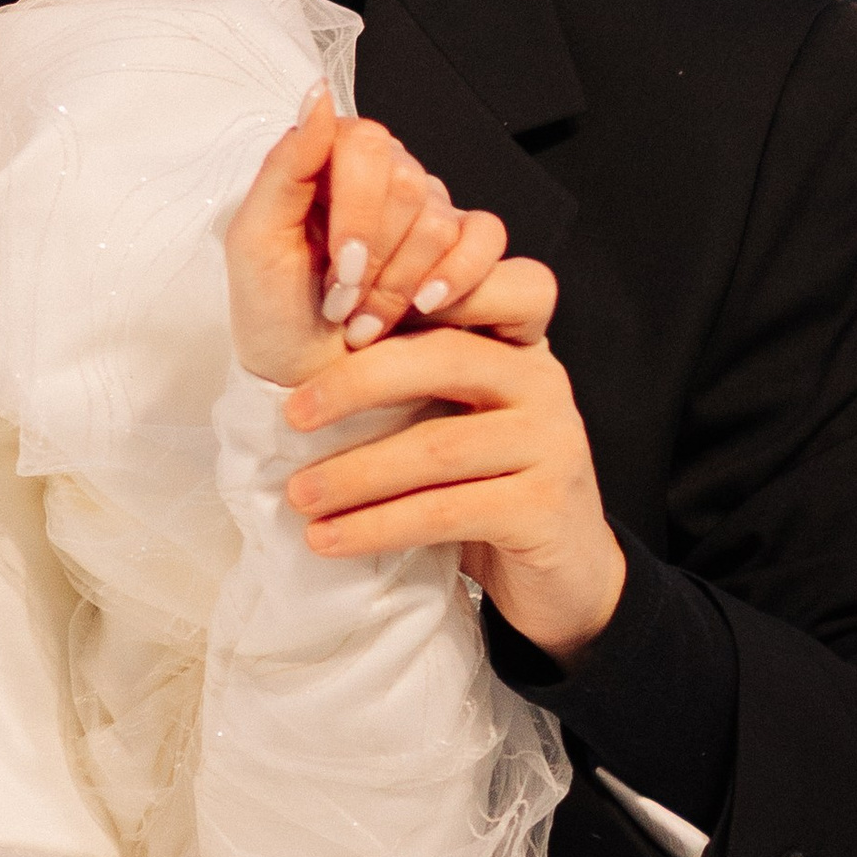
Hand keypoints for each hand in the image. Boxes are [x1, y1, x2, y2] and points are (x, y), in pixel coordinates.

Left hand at [225, 88, 512, 385]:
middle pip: (409, 184)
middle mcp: (384, 172)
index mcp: (329, 157)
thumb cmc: (273, 311)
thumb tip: (318, 94)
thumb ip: (285, 164)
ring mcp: (427, 207)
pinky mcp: (461, 246)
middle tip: (341, 305)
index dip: (358, 212)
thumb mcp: (256, 241)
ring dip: (400, 285)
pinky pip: (487, 236)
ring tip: (363, 322)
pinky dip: (459, 277)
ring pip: (441, 221)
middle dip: (375, 261)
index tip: (339, 270)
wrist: (306, 378)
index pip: (365, 143)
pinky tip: (425, 306)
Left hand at [280, 297, 627, 663]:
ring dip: (354, 473)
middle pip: (444, 357)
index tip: (330, 319)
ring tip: (298, 495)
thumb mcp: (460, 413)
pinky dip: (377, 526)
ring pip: (436, 447)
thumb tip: (299, 356)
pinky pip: (445, 512)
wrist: (563, 572)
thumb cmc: (489, 482)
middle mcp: (541, 381)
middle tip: (292, 413)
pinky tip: (329, 539)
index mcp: (514, 343)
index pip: (468, 284)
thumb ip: (415, 372)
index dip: (402, 289)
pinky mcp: (543, 508)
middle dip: (356, 383)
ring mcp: (550, 443)